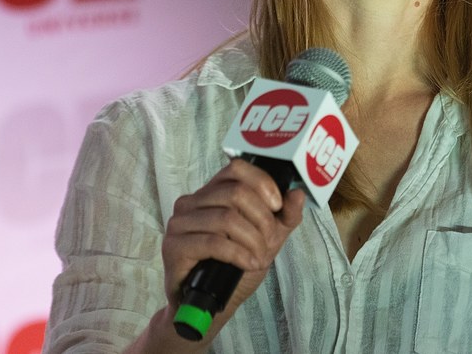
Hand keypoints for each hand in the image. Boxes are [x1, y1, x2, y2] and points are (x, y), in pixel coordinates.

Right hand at [160, 159, 304, 313]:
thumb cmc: (234, 267)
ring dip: (252, 241)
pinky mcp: (174, 246)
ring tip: (260, 258)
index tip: (277, 205)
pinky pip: (213, 242)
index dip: (262, 183)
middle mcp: (192, 202)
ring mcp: (180, 223)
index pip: (236, 168)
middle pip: (236, 193)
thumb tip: (297, 194)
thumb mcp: (268, 239)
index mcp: (212, 193)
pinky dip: (239, 254)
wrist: (210, 304)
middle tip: (270, 241)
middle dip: (262, 219)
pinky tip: (248, 264)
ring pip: (226, 218)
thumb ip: (284, 217)